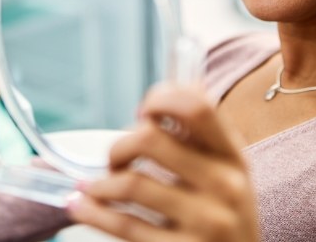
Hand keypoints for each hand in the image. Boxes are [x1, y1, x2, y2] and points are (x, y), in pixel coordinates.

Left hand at [67, 84, 259, 241]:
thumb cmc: (226, 211)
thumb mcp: (228, 170)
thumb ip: (204, 134)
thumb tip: (173, 88)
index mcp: (234, 155)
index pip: (197, 106)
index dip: (161, 98)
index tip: (144, 111)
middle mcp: (225, 185)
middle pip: (152, 139)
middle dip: (121, 145)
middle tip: (117, 157)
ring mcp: (205, 222)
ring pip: (132, 183)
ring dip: (102, 181)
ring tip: (97, 185)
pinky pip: (124, 226)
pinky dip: (93, 211)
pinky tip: (81, 204)